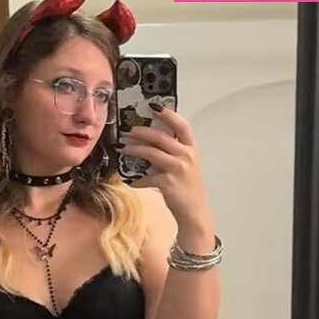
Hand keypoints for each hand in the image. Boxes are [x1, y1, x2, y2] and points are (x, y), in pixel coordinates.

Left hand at [119, 105, 211, 225]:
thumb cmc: (188, 189)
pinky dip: (137, 180)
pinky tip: (130, 181)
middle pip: (161, 137)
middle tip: (129, 130)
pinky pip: (147, 178)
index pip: (182, 125)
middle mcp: (186, 156)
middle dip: (142, 132)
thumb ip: (173, 153)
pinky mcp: (168, 183)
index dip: (168, 114)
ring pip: (152, 153)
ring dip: (135, 149)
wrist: (195, 212)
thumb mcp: (186, 166)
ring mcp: (177, 169)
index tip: (155, 106)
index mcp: (191, 149)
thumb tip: (151, 144)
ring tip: (124, 148)